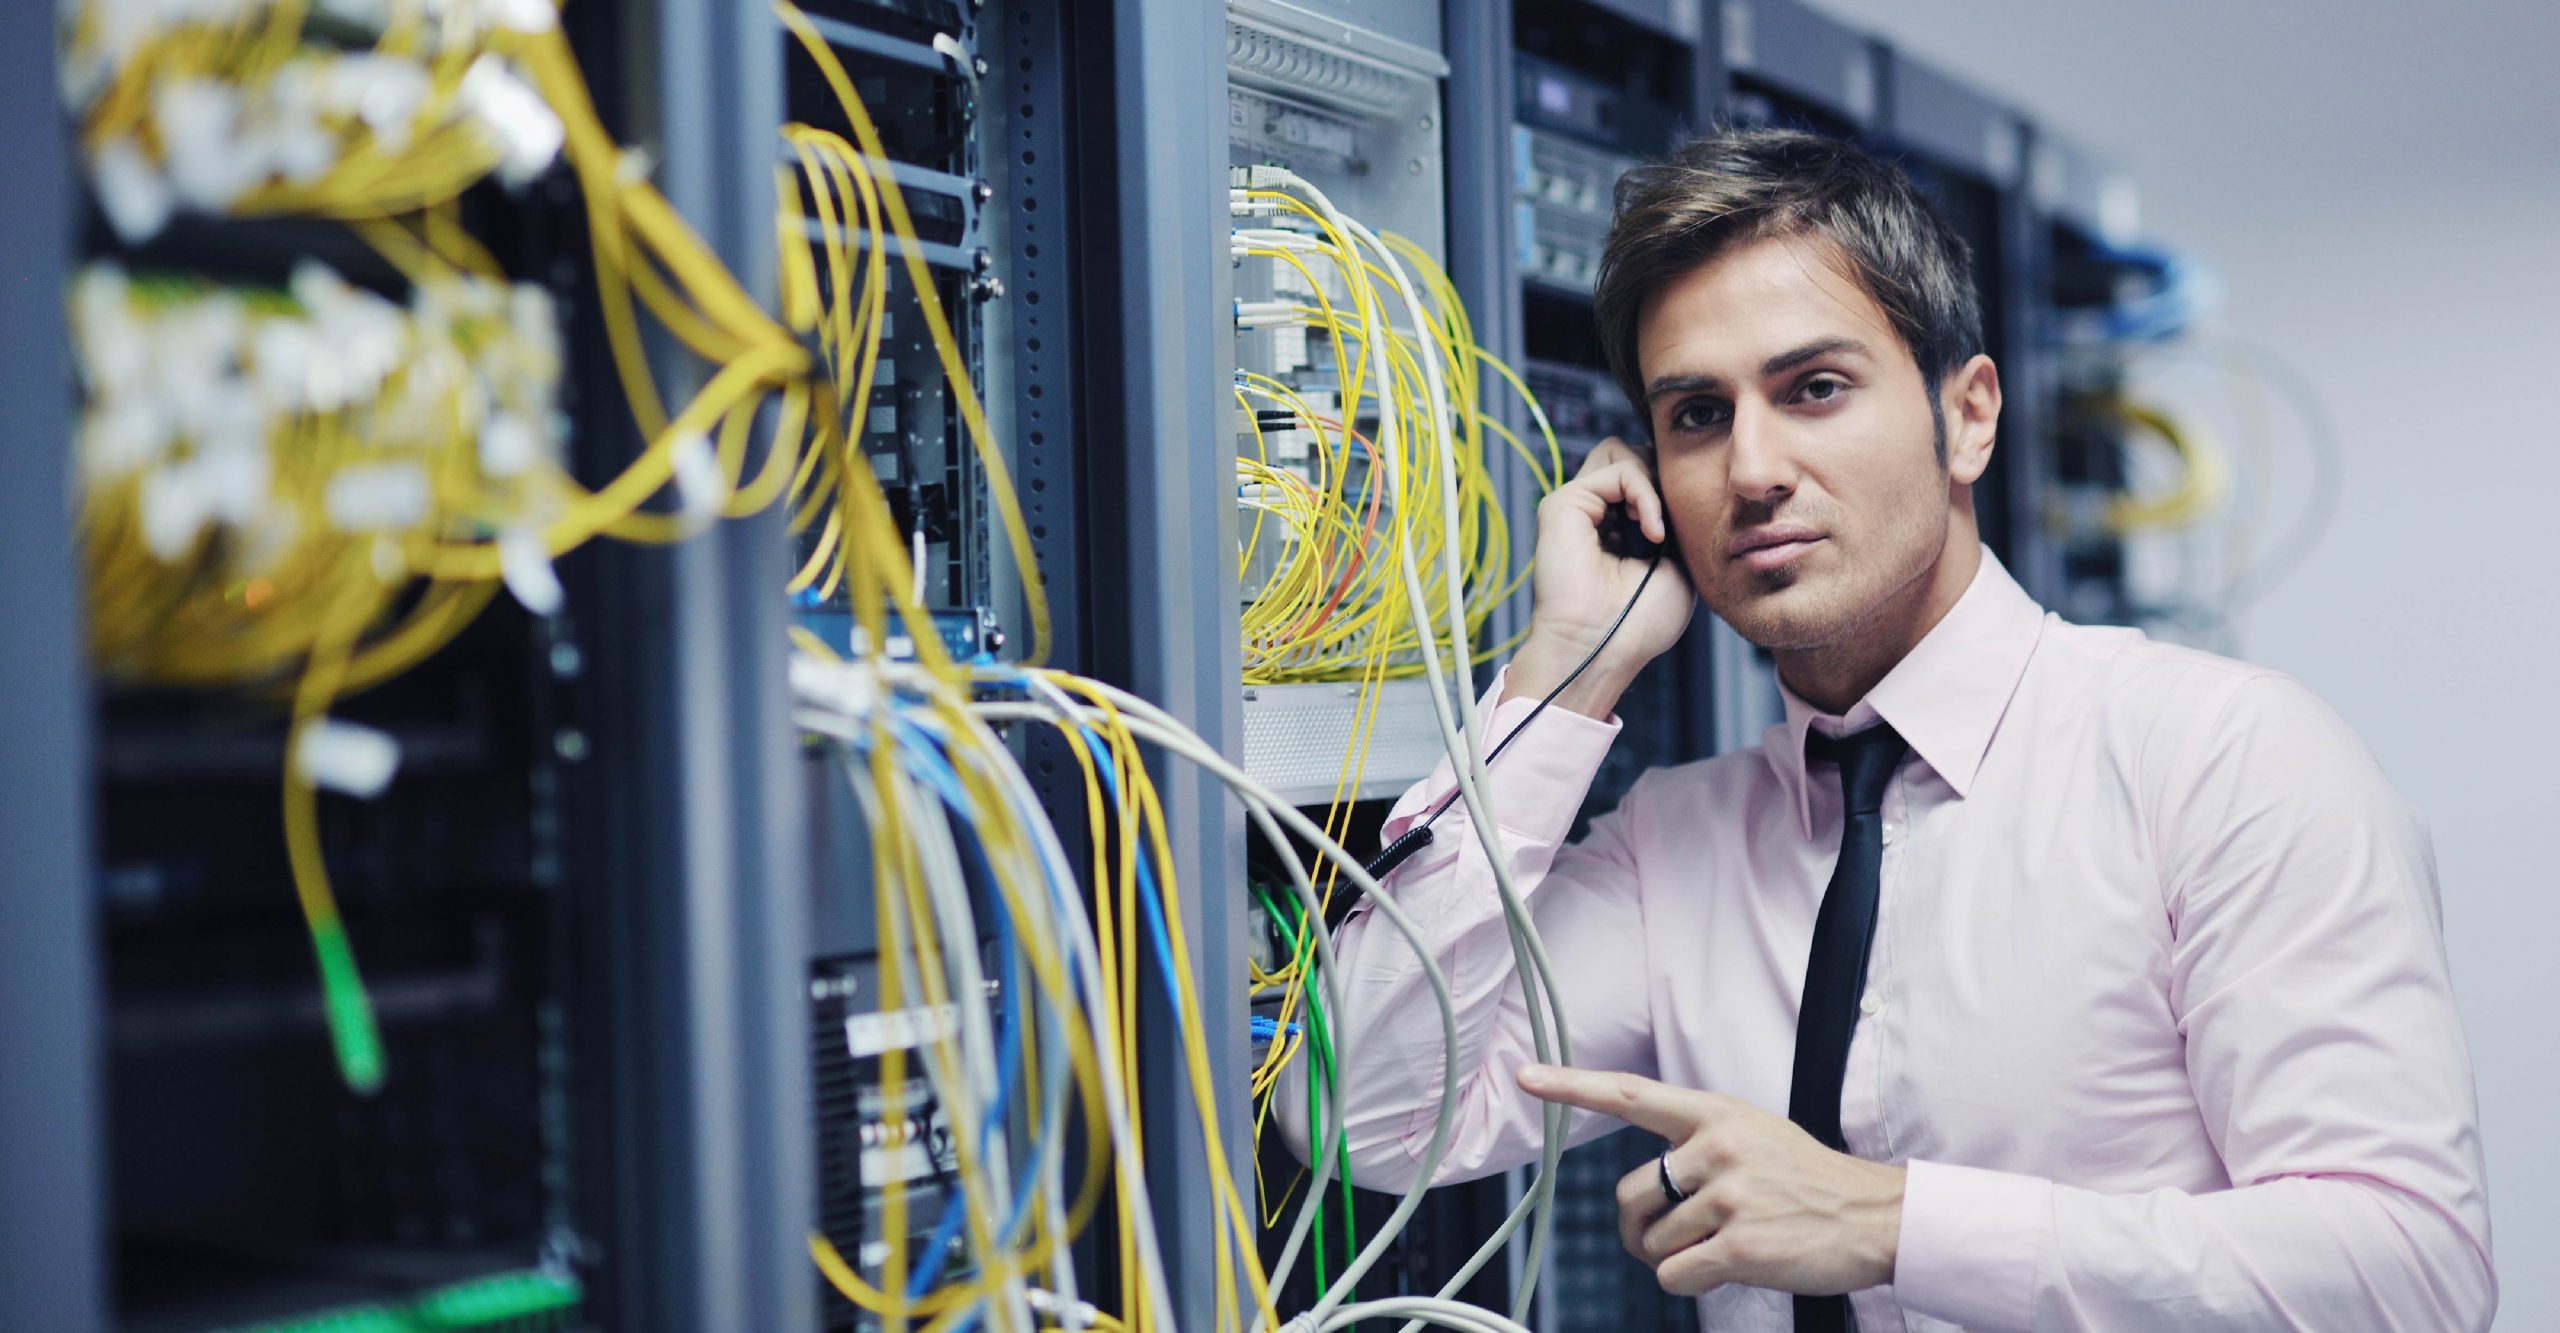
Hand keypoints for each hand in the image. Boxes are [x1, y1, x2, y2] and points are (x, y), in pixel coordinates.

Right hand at [1507, 438, 1694, 718]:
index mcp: (1616, 527)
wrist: (1605, 649)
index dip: (1672, 490)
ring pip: (1621, 451)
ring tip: (1658, 529)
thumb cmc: (1639, 624)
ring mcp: (1576, 506)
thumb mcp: (1676, 564)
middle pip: (1632, 454)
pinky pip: (1620, 468)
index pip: (1646, 475)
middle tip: (1671, 527)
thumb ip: (1673, 521)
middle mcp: (1593, 513)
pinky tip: (1652, 533)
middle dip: (1662, 479)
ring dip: (1653, 484)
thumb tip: (1674, 483)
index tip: (1685, 531)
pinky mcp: (1563, 503)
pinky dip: (1647, 495)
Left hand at [1516, 1063, 1903, 1298]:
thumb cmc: (1808, 1181)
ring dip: (1676, 1258)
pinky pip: (1675, 1275)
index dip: (1571, 1086)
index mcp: (1714, 1113)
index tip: (1527, 1076)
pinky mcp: (1739, 1244)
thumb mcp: (1754, 1133)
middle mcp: (1716, 1147)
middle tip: (1673, 1238)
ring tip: (1724, 1245)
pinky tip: (1727, 1269)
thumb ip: (1698, 1142)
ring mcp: (1729, 1195)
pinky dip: (1690, 1283)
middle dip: (1640, 1230)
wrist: (1874, 1216)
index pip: (1629, 1094)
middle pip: (1628, 1196)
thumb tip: (1648, 1184)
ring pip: (1653, 1244)